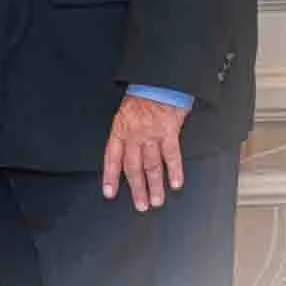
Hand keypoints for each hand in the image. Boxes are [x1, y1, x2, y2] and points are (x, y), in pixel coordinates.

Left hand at [101, 92, 190, 211]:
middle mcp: (133, 134)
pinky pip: (171, 155)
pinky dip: (174, 171)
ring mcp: (151, 134)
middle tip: (140, 205)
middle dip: (136, 188)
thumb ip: (125, 132)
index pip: (112, 157)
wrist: (159, 79)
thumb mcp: (125, 112)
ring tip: (156, 201)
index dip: (110, 176)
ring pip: (151, 165)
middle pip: (133, 167)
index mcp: (119, 129)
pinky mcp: (169, 131)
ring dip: (154, 185)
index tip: (109, 193)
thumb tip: (125, 151)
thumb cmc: (143, 94)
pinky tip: (175, 184)